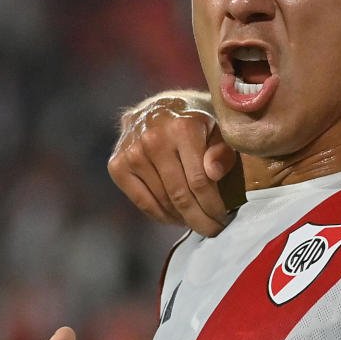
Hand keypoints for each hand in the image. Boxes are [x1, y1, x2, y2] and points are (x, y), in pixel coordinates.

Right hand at [107, 96, 239, 236]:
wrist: (158, 108)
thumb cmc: (196, 122)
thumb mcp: (217, 129)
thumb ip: (222, 150)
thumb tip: (213, 172)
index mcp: (182, 128)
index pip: (200, 181)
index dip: (213, 206)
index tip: (223, 219)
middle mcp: (153, 139)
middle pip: (180, 195)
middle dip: (199, 219)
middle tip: (213, 231)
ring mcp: (132, 152)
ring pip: (162, 201)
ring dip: (182, 219)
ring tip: (197, 222)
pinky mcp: (117, 164)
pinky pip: (142, 202)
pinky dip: (160, 215)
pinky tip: (175, 218)